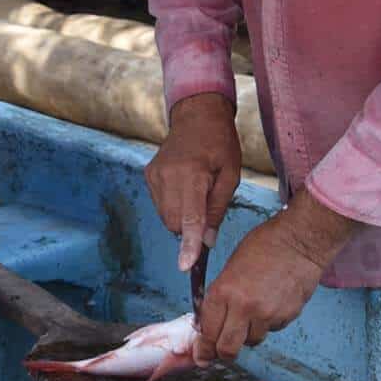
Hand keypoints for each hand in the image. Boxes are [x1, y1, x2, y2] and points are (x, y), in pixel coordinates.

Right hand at [144, 92, 240, 270]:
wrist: (198, 115)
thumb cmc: (220, 143)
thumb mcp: (231, 175)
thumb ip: (218, 208)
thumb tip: (207, 241)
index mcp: (193, 174)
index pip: (190, 217)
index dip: (189, 244)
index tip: (186, 266)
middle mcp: (168, 175)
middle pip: (174, 222)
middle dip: (190, 228)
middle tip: (209, 207)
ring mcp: (154, 175)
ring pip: (165, 216)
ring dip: (182, 216)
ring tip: (198, 190)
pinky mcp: (149, 175)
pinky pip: (160, 204)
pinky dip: (174, 205)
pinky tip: (186, 186)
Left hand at [193, 189, 356, 363]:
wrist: (299, 239)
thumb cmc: (264, 245)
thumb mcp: (231, 267)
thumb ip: (221, 296)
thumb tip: (212, 322)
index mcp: (224, 291)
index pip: (208, 332)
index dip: (203, 348)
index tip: (202, 355)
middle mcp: (244, 307)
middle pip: (228, 349)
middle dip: (223, 353)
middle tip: (223, 350)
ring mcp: (267, 314)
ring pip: (252, 341)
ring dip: (249, 334)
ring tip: (254, 312)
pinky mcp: (286, 317)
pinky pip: (272, 329)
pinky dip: (269, 323)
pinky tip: (272, 303)